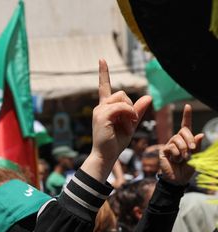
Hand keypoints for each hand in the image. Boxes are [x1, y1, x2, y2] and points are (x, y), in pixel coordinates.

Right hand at [85, 59, 150, 181]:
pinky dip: (129, 115)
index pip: (104, 87)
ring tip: (127, 127)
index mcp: (104, 108)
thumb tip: (149, 96)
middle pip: (121, 93)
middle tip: (129, 124)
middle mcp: (100, 107)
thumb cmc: (115, 143)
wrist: (105, 156)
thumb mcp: (130, 124)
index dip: (103, 73)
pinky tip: (128, 126)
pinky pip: (122, 107)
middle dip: (130, 107)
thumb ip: (137, 110)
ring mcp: (99, 110)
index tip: (102, 59)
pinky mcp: (102, 115)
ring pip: (122, 99)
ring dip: (130, 112)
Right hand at [160, 105, 203, 184]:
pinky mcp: (164, 151)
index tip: (187, 106)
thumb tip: (200, 134)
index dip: (187, 116)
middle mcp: (177, 140)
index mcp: (186, 140)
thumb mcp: (196, 157)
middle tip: (191, 151)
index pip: (185, 126)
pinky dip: (176, 154)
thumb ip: (197, 146)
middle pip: (183, 132)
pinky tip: (175, 160)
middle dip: (189, 140)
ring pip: (177, 139)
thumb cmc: (187, 168)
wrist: (178, 179)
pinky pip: (171, 147)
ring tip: (183, 158)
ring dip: (183, 149)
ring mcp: (169, 145)